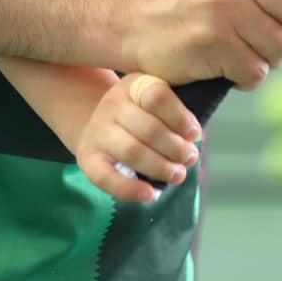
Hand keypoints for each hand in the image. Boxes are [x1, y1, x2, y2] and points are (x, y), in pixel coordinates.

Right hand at [78, 73, 201, 202]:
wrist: (99, 122)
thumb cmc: (139, 113)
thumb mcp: (154, 101)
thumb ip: (174, 113)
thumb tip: (194, 136)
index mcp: (134, 85)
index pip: (157, 96)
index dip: (179, 117)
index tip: (194, 133)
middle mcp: (112, 104)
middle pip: (148, 128)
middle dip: (175, 148)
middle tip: (190, 158)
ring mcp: (97, 130)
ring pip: (131, 151)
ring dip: (160, 167)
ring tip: (178, 174)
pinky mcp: (87, 157)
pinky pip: (105, 177)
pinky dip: (129, 189)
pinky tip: (150, 194)